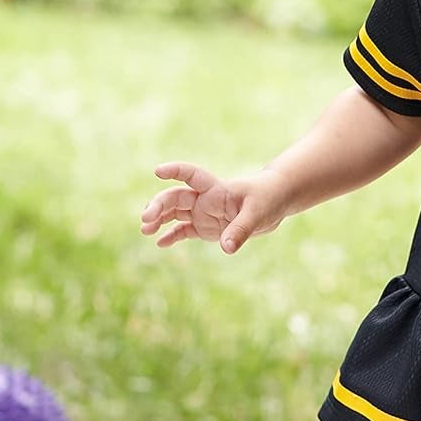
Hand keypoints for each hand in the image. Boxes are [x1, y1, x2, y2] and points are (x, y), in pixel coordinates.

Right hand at [140, 162, 290, 252]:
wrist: (274, 203)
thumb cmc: (267, 200)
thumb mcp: (257, 214)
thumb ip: (241, 230)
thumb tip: (226, 249)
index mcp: (216, 188)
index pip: (191, 175)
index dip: (175, 171)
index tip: (158, 171)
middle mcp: (205, 199)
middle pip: (175, 197)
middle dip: (159, 206)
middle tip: (146, 219)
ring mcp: (203, 213)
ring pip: (174, 213)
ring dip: (158, 220)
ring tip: (145, 230)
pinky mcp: (205, 227)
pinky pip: (183, 231)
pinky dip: (171, 236)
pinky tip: (159, 243)